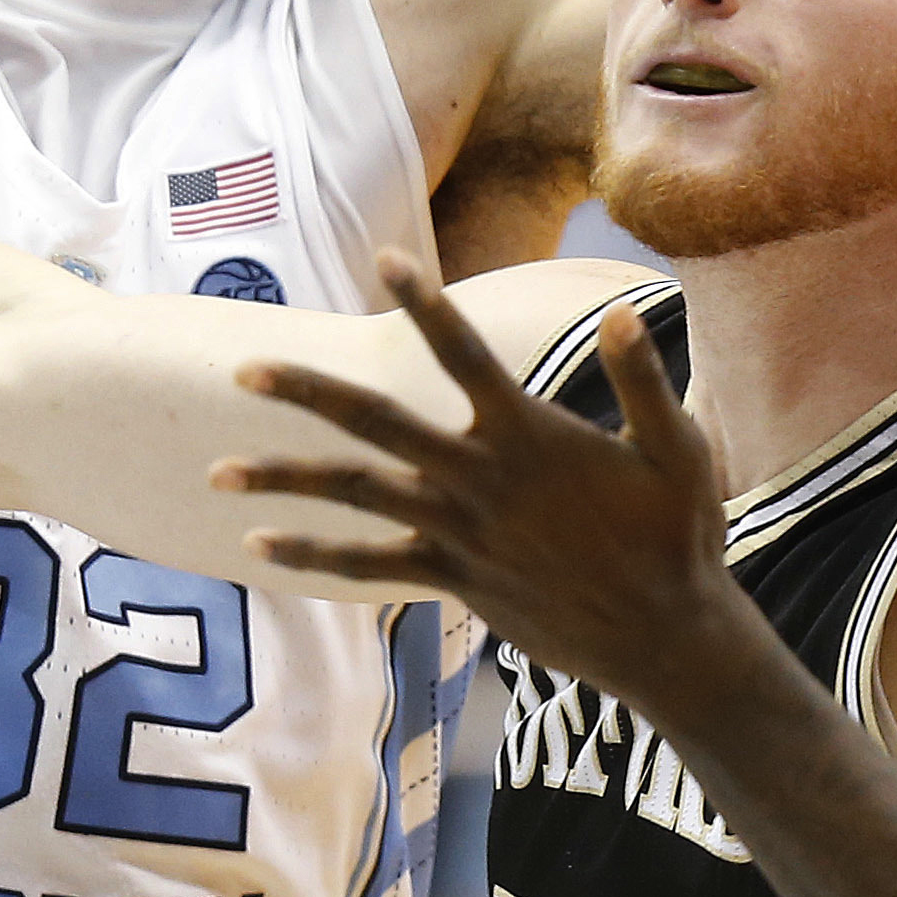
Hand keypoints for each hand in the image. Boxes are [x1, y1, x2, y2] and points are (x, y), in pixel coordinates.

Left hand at [218, 255, 774, 715]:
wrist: (663, 638)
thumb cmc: (678, 537)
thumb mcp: (680, 452)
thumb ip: (643, 383)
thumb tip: (625, 314)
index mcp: (529, 437)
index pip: (463, 355)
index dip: (424, 305)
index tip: (386, 259)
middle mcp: (479, 480)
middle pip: (374, 423)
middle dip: (305, 394)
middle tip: (241, 368)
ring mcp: (460, 534)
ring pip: (355, 497)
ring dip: (283, 479)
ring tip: (216, 470)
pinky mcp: (454, 580)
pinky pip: (369, 566)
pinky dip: (313, 555)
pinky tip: (260, 545)